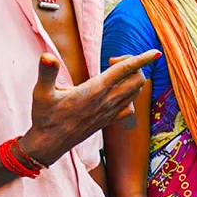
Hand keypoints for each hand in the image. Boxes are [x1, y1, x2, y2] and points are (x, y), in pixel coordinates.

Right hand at [21, 51, 160, 165]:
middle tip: (112, 61)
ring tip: (114, 73)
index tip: (155, 52)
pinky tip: (118, 93)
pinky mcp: (109, 121)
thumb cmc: (45, 117)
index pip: (124, 70)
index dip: (141, 59)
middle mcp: (107, 102)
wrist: (49, 144)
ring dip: (133, 79)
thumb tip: (47, 56)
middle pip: (137, 80)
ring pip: (135, 92)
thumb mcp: (41, 93)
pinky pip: (130, 107)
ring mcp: (110, 113)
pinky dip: (130, 96)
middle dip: (134, 66)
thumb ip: (46, 73)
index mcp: (95, 91)